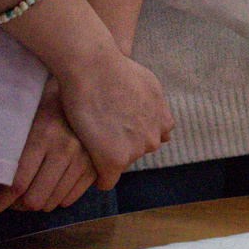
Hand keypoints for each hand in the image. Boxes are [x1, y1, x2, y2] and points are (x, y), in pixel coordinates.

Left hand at [0, 80, 97, 216]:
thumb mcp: (26, 118)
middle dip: (15, 206)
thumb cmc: (47, 101)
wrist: (89, 85)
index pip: (15, 184)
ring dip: (36, 203)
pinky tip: (48, 188)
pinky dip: (56, 199)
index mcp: (43, 135)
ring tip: (27, 192)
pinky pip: (71, 198)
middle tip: (6, 200)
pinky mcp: (97, 165)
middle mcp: (66, 148)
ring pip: (53, 202)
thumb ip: (11, 149)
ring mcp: (85, 158)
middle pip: (34, 199)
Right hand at [48, 39, 171, 187]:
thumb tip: (161, 123)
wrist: (94, 67)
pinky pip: (106, 180)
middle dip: (119, 145)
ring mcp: (135, 150)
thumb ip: (156, 105)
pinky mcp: (115, 160)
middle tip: (97, 131)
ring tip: (87, 140)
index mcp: (163, 122)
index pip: (148, 139)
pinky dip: (97, 177)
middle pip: (134, 152)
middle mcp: (153, 138)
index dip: (128, 135)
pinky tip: (85, 167)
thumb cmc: (116, 68)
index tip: (113, 129)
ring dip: (105, 155)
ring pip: (119, 163)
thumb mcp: (149, 83)